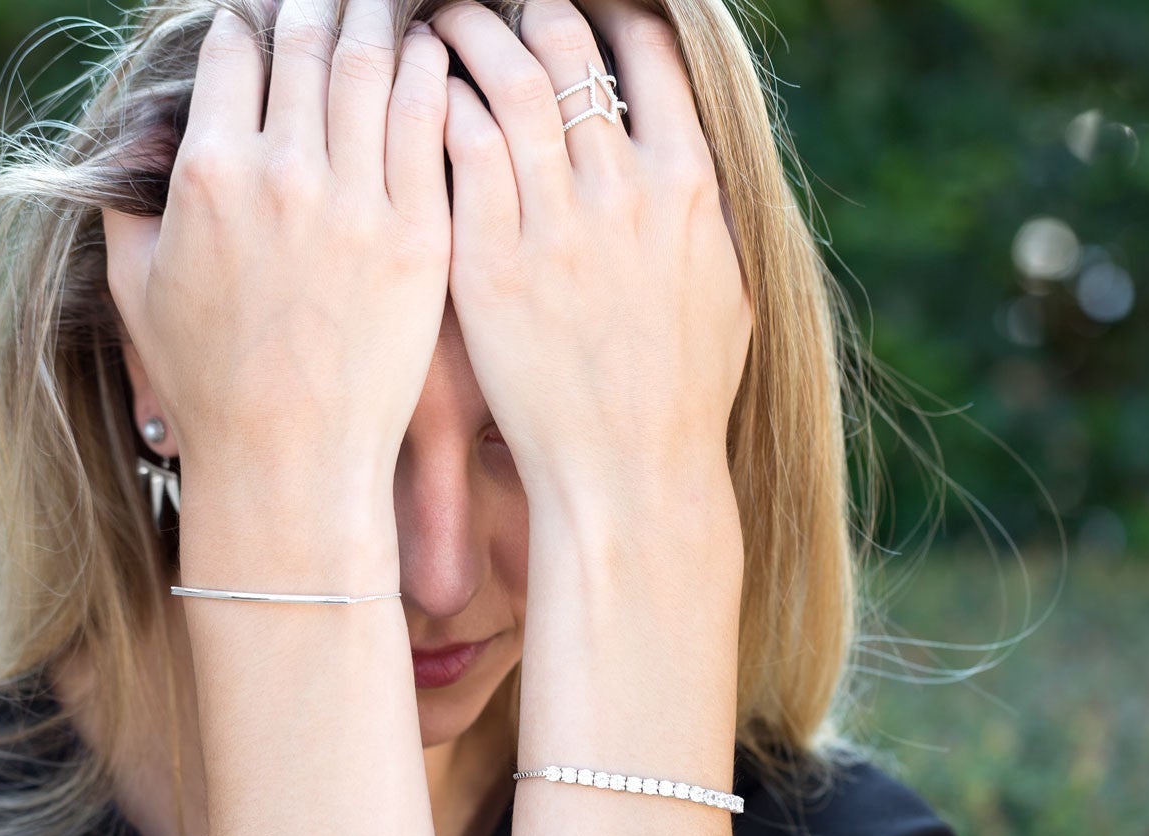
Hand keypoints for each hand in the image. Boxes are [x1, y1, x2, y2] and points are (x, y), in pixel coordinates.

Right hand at [101, 0, 451, 569]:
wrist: (290, 461)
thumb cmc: (209, 388)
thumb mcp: (137, 293)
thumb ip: (127, 207)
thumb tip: (133, 153)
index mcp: (208, 171)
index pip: (232, 51)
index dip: (248, 23)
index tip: (262, 21)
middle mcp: (282, 171)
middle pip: (304, 40)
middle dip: (316, 5)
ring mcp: (356, 201)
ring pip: (371, 64)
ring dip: (375, 19)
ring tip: (381, 8)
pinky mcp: (418, 235)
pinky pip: (427, 122)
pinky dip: (429, 72)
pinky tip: (431, 55)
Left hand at [429, 0, 751, 533]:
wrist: (626, 475)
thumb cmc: (681, 399)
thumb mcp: (727, 295)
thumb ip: (706, 215)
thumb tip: (688, 162)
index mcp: (687, 185)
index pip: (650, 52)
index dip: (611, 12)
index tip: (584, 7)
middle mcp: (621, 188)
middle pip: (567, 47)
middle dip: (530, 7)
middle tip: (500, 4)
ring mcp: (552, 224)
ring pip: (505, 82)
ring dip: (469, 34)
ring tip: (444, 21)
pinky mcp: (489, 263)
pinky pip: (457, 150)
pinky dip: (436, 105)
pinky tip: (421, 98)